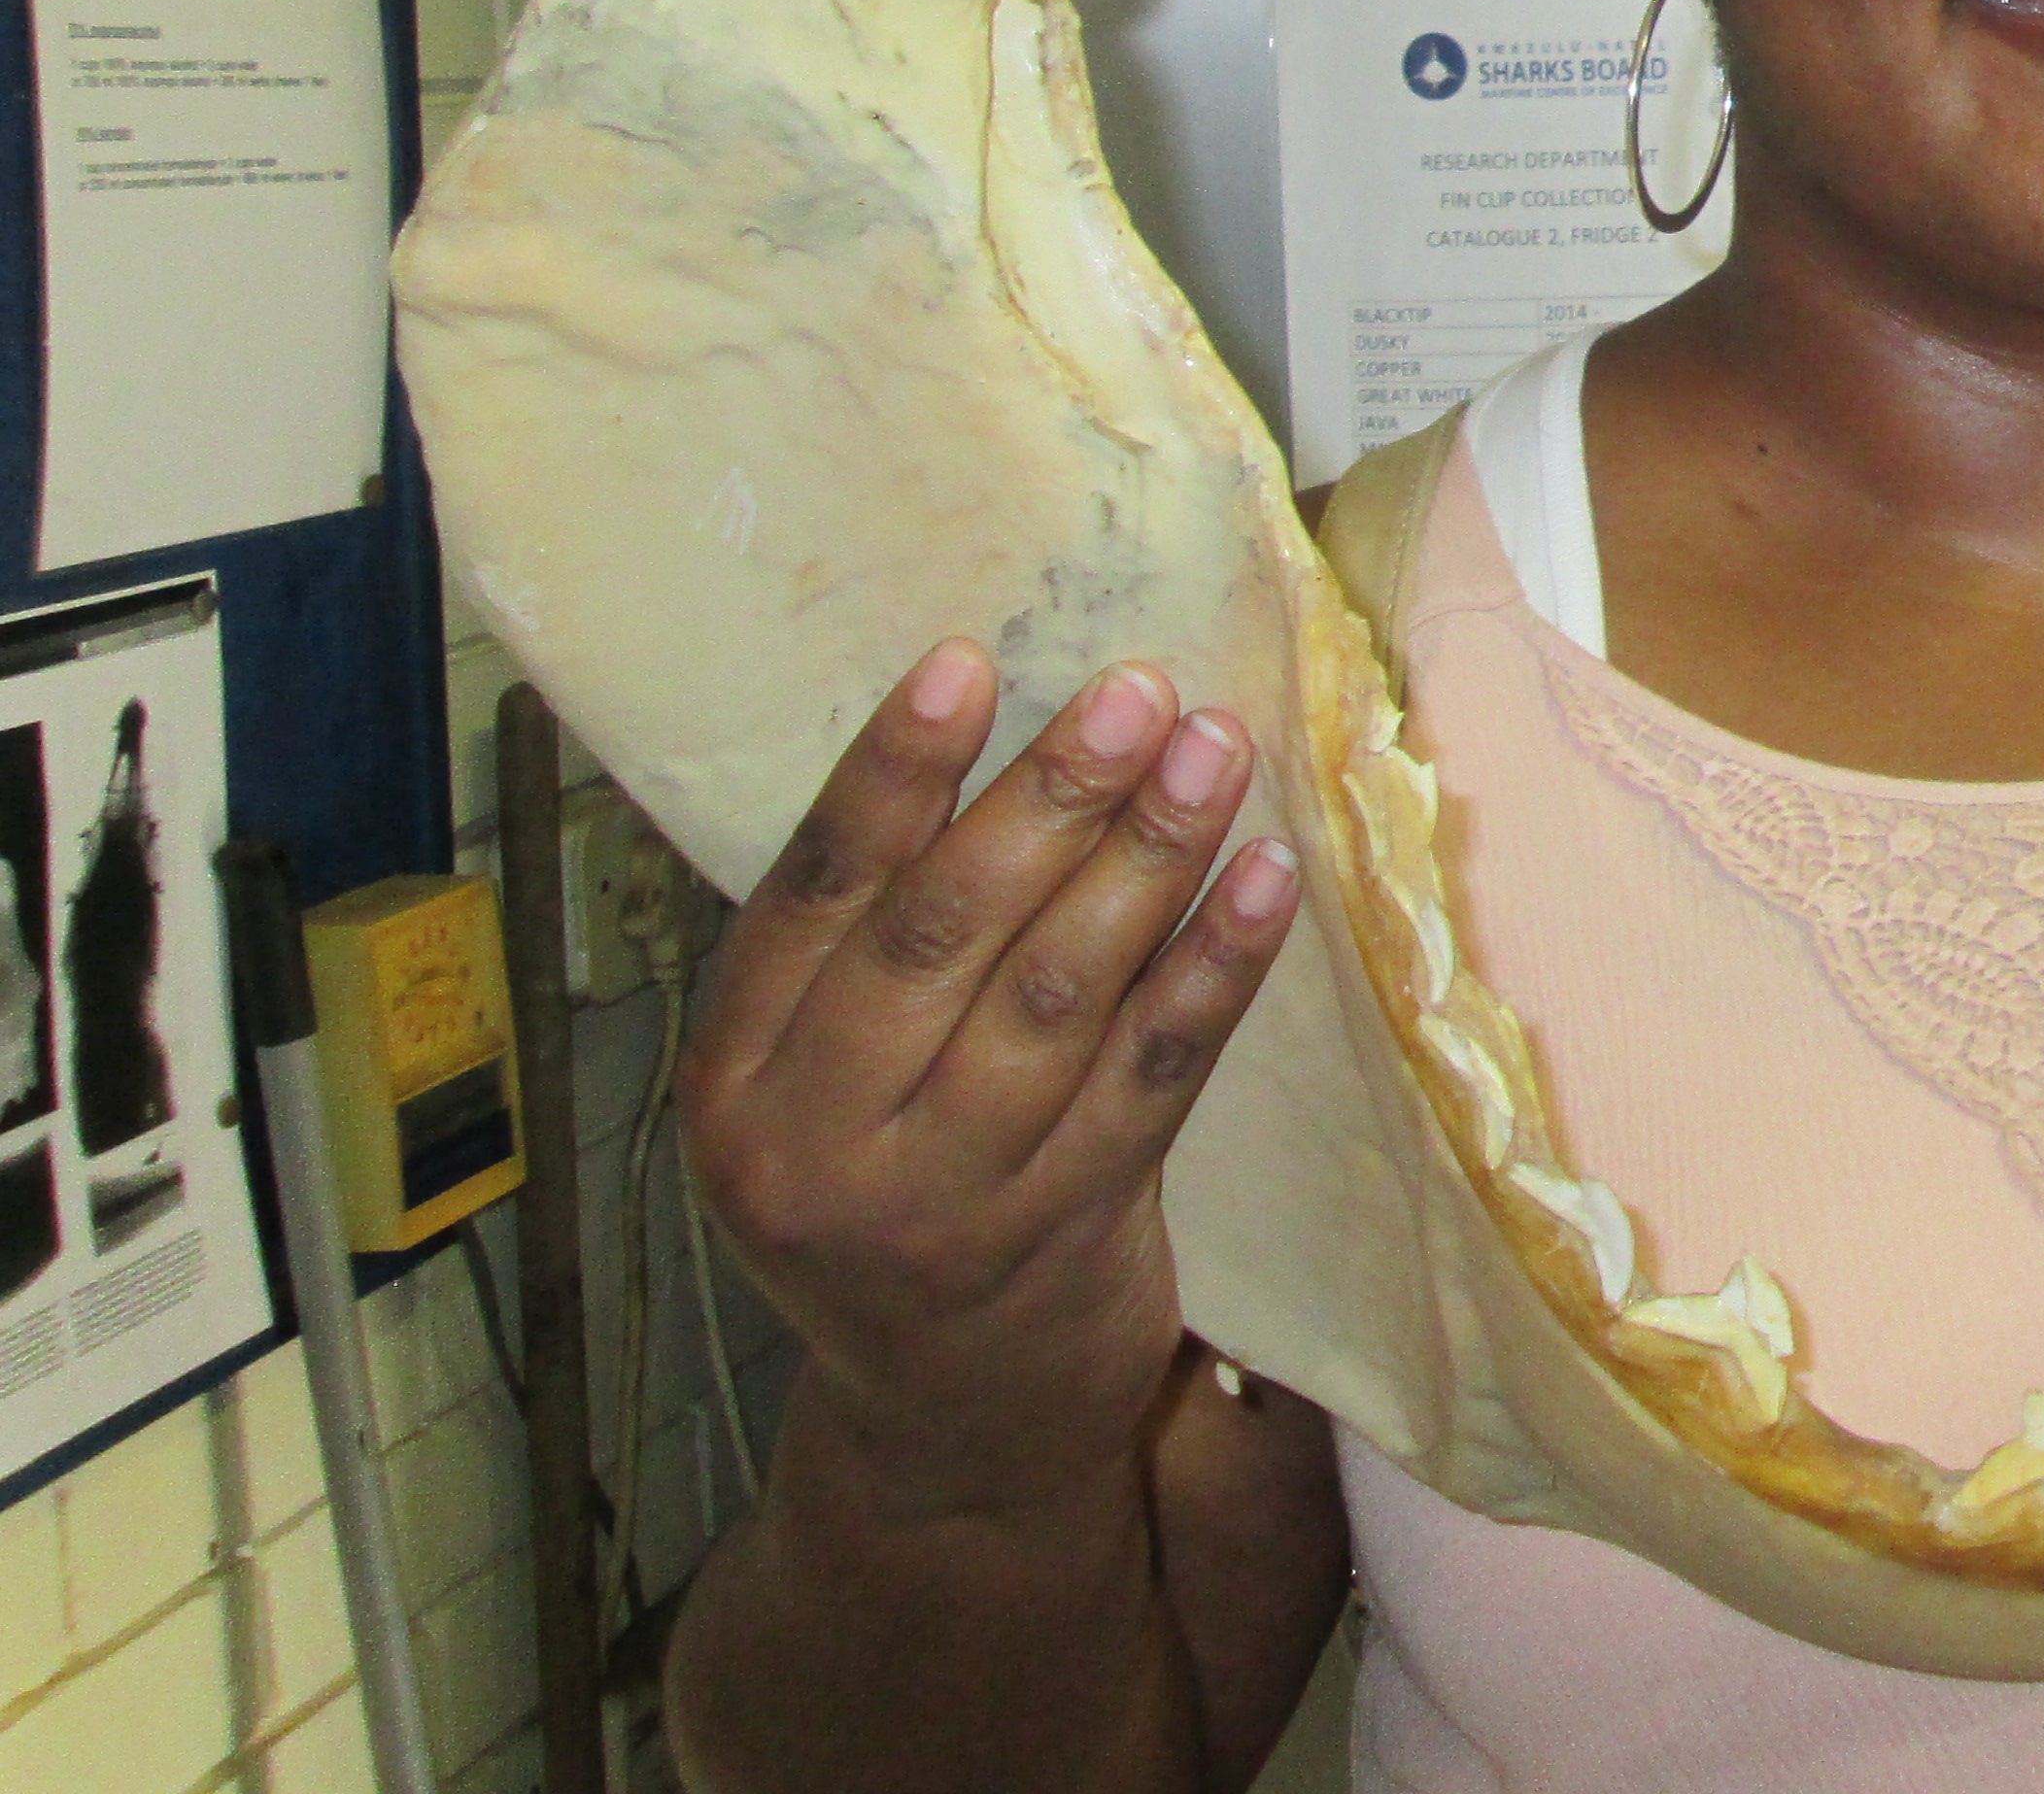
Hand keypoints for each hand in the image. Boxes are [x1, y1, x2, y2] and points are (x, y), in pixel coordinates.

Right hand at [682, 641, 1299, 1511]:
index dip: (889, 774)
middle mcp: (820, 1147)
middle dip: (1049, 796)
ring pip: (1059, 994)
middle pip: (942, 935)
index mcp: (735, 1084)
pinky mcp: (1072, 1232)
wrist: (946, 1424)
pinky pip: (1158, 1071)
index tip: (967, 660)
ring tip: (1213, 747)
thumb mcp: (820, 1091)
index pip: (812, 899)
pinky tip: (1267, 877)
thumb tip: (995, 735)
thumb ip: (871, 951)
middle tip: (1136, 689)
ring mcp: (949, 1199)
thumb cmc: (889, 1198)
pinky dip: (1217, 964)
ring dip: (1148, 856)